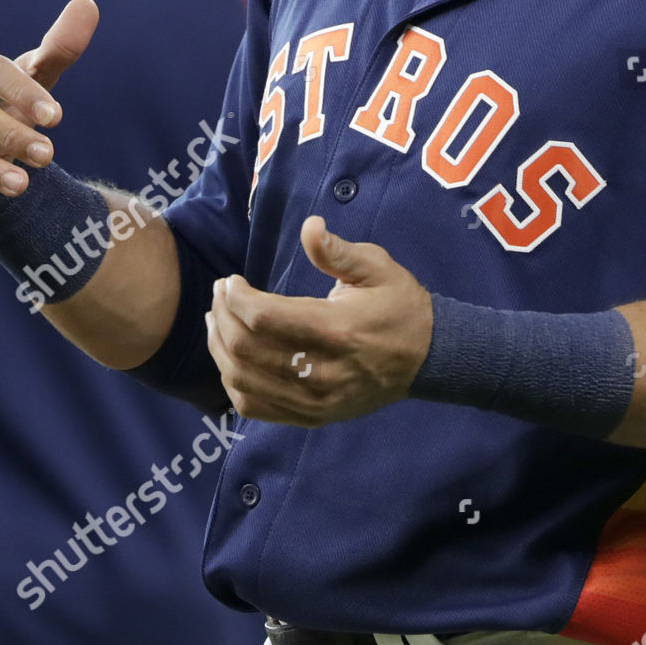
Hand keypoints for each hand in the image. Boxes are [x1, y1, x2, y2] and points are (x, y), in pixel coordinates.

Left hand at [206, 216, 433, 426]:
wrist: (427, 358)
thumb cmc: (399, 305)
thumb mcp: (377, 267)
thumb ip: (338, 251)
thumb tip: (309, 227)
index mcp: (336, 329)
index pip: (263, 318)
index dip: (235, 297)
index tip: (229, 280)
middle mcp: (321, 371)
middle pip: (246, 350)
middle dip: (223, 317)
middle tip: (220, 295)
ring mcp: (315, 401)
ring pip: (244, 382)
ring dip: (220, 350)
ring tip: (218, 322)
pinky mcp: (312, 417)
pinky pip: (256, 408)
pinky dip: (234, 384)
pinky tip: (231, 360)